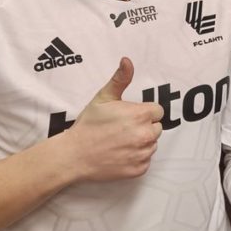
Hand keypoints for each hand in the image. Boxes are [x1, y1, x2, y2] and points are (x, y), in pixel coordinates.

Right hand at [67, 58, 163, 181]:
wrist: (73, 155)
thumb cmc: (88, 125)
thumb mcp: (103, 97)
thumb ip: (120, 78)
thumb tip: (127, 60)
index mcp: (140, 115)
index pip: (158, 111)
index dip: (144, 112)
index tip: (129, 116)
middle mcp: (145, 135)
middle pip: (157, 128)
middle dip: (144, 127)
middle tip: (122, 129)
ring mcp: (142, 154)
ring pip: (152, 144)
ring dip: (141, 143)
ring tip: (119, 142)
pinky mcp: (138, 170)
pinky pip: (145, 161)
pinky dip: (136, 158)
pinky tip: (120, 154)